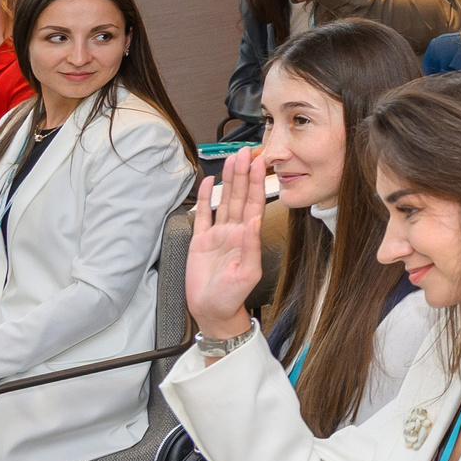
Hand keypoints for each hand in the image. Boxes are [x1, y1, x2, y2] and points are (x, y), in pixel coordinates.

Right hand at [184, 149, 266, 340]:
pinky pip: (203, 214)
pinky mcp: (200, 240)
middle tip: (246, 151)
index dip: (257, 182)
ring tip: (231, 159)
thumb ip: (251, 245)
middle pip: (240, 196)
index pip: (255, 203)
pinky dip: (206, 198)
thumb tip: (255, 221)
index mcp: (247, 237)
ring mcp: (217, 234)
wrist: (212, 310)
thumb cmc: (232, 296)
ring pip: (224, 200)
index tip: (260, 162)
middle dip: (243, 173)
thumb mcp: (247, 272)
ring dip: (228, 180)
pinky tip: (209, 181)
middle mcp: (234, 231)